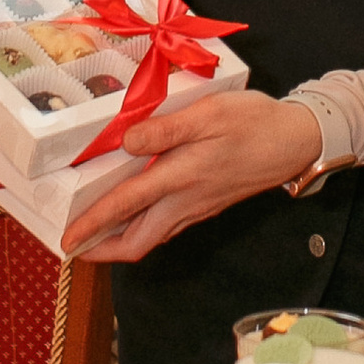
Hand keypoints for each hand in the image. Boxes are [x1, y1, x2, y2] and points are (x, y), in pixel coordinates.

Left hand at [58, 87, 322, 265]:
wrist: (297, 140)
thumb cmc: (254, 121)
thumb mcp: (209, 113)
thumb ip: (166, 128)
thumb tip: (127, 142)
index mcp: (181, 177)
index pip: (126, 206)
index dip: (93, 225)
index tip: (66, 241)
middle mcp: (186, 201)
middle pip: (138, 242)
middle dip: (103, 250)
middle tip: (76, 245)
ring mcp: (198, 207)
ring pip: (152, 237)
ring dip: (121, 241)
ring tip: (95, 232)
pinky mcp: (207, 204)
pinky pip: (167, 227)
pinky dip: (143, 227)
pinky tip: (135, 213)